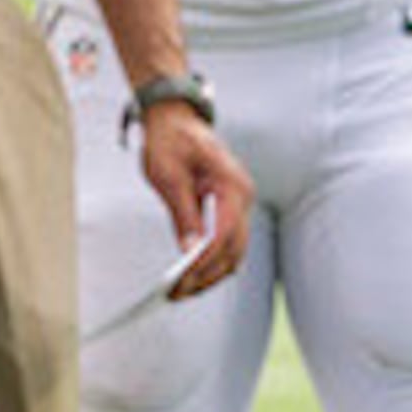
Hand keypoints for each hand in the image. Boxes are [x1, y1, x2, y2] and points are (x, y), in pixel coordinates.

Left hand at [135, 101, 252, 295]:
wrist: (176, 117)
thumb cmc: (170, 141)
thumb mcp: (169, 177)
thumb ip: (183, 214)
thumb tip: (189, 250)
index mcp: (231, 185)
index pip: (222, 235)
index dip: (202, 263)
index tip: (179, 282)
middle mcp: (243, 195)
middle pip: (234, 249)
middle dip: (207, 276)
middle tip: (177, 293)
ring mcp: (240, 200)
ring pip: (235, 249)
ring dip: (211, 273)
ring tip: (182, 289)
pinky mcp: (231, 206)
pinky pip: (228, 240)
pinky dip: (213, 260)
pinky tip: (192, 272)